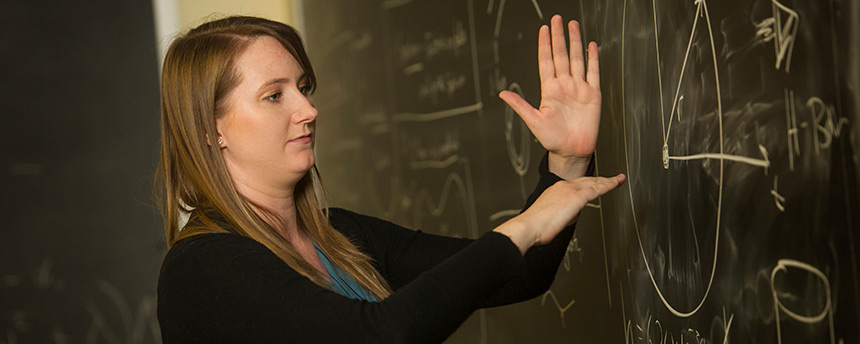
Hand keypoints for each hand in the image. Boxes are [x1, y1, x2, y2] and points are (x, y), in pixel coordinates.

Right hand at [494, 174, 624, 253]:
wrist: (530, 226)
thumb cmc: (535, 227)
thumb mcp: (550, 218)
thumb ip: (563, 215)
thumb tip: (571, 216)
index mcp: (555, 190)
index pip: (575, 185)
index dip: (587, 184)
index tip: (593, 184)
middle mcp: (563, 186)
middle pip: (586, 180)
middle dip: (599, 179)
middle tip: (610, 179)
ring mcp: (570, 190)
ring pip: (594, 182)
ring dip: (607, 181)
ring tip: (618, 180)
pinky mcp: (577, 197)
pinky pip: (598, 189)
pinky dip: (609, 185)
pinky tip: (616, 183)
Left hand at [499, 15, 600, 178]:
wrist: (572, 152)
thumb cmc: (552, 139)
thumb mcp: (533, 122)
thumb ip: (520, 105)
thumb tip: (503, 93)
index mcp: (549, 90)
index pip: (546, 61)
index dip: (545, 45)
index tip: (544, 29)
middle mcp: (564, 85)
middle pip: (561, 55)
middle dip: (559, 37)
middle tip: (557, 19)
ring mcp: (579, 88)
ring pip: (577, 59)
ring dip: (575, 42)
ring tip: (573, 25)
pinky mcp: (593, 95)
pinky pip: (593, 72)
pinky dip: (593, 58)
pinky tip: (590, 45)